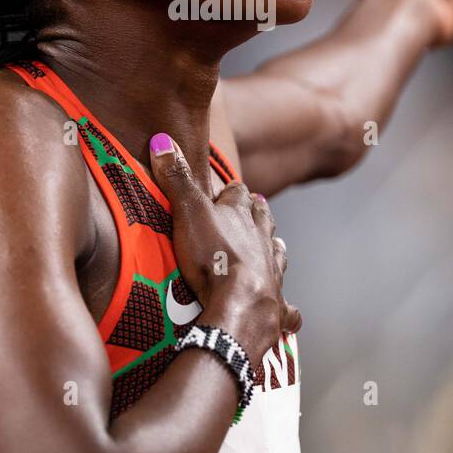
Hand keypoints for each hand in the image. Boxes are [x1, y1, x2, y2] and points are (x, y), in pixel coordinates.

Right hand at [149, 134, 300, 368]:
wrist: (240, 304)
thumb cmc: (214, 257)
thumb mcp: (188, 212)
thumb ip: (177, 178)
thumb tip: (162, 140)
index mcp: (240, 217)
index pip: (238, 194)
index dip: (232, 190)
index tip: (229, 187)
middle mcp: (261, 241)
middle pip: (263, 220)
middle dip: (258, 212)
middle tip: (257, 206)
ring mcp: (272, 273)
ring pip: (277, 254)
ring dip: (275, 249)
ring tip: (276, 244)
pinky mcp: (275, 306)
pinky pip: (287, 308)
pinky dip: (288, 310)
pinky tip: (291, 312)